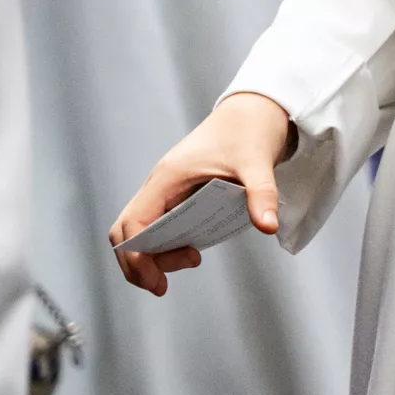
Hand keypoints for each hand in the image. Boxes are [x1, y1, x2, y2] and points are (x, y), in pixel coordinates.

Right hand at [108, 90, 291, 296]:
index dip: (137, 256)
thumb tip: (268, 226)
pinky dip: (163, 244)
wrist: (255, 109)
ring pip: (138, 229)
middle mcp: (160, 184)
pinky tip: (189, 251)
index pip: (133, 223)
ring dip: (152, 254)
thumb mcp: (258, 163)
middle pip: (126, 231)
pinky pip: (156, 223)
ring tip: (190, 260)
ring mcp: (166, 188)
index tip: (158, 280)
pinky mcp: (178, 193)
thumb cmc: (250, 130)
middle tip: (163, 285)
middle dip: (137, 262)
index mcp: (168, 177)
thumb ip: (261, 194)